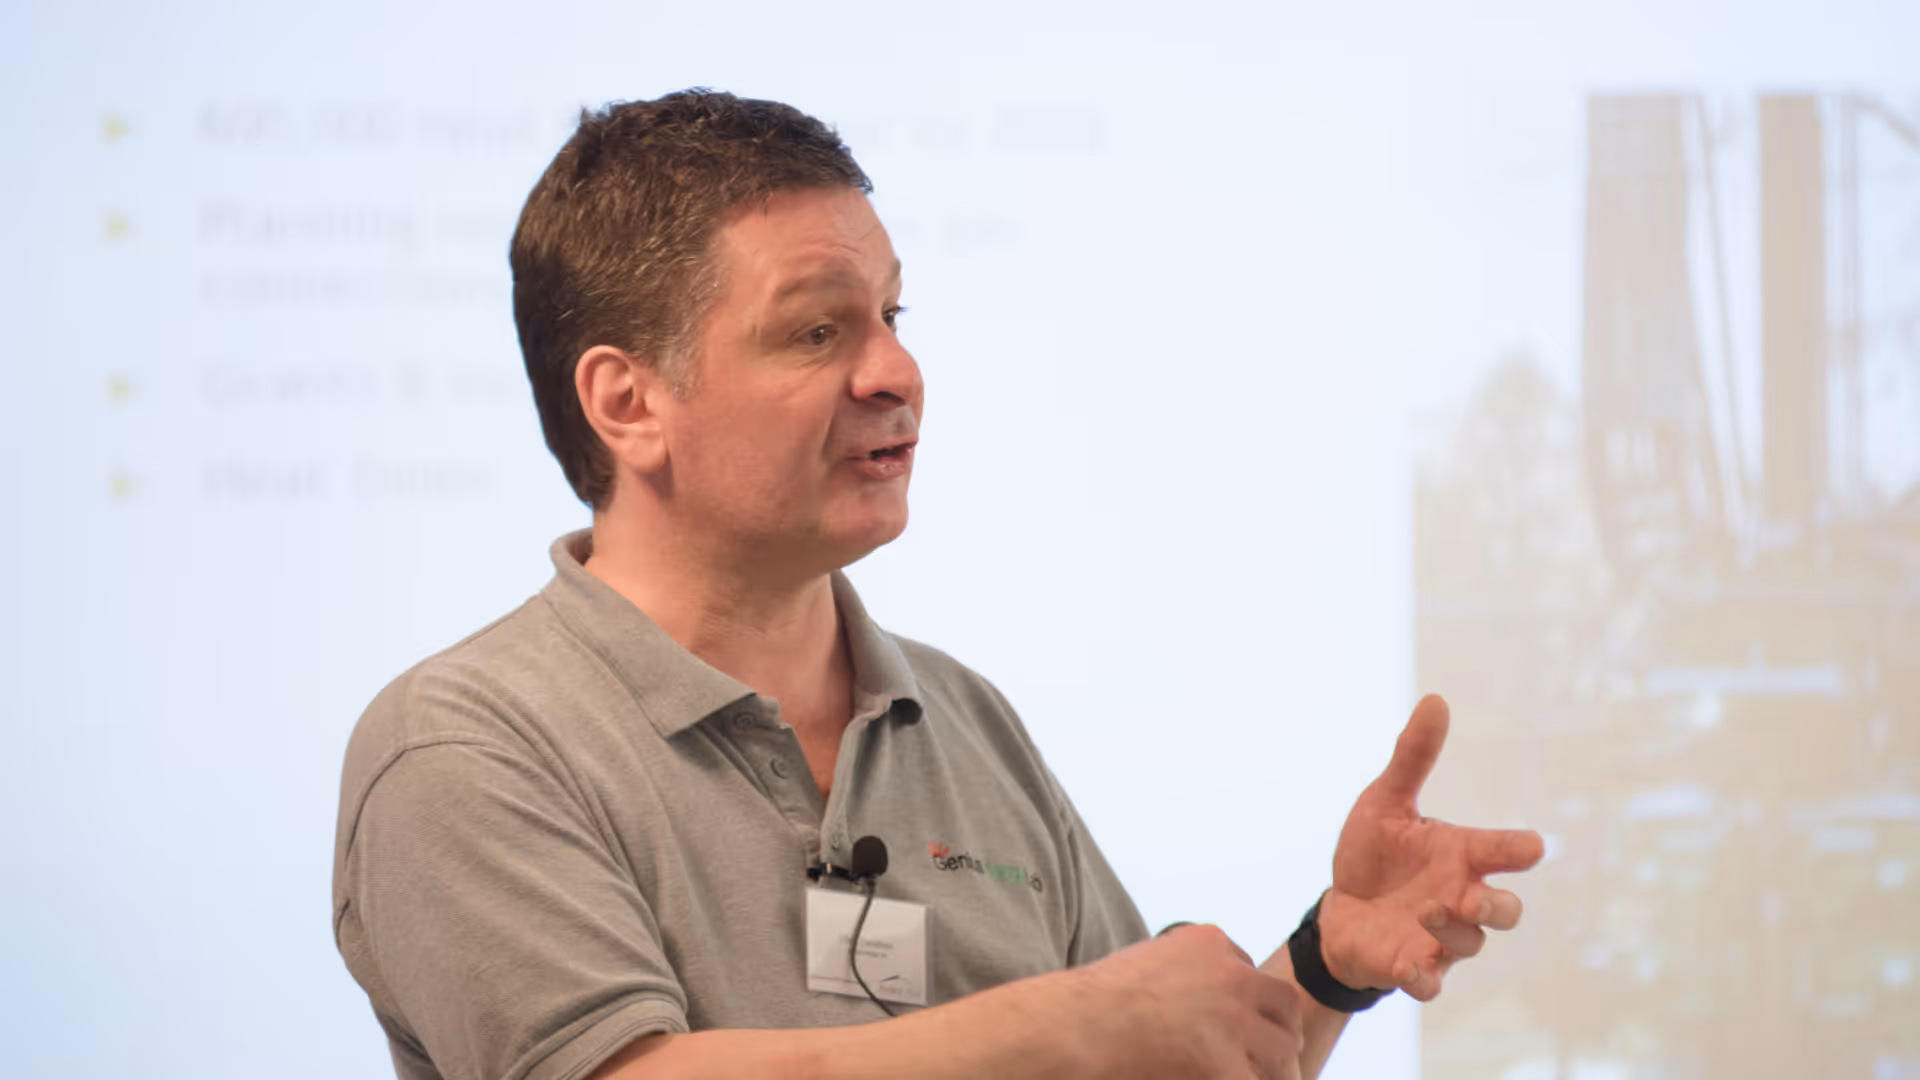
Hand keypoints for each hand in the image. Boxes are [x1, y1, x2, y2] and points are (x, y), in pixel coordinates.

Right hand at [1075, 923, 1304, 1079]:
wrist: (1077, 1025)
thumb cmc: (1093, 1000)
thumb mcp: (1143, 961)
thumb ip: (1178, 970)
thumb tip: (1188, 1000)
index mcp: (1209, 942)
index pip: (1248, 968)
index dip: (1245, 998)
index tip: (1236, 1017)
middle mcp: (1232, 976)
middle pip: (1281, 1002)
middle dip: (1278, 1026)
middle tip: (1275, 1049)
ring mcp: (1233, 1020)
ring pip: (1284, 1047)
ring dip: (1275, 1065)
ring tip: (1271, 1077)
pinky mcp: (1224, 1065)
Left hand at [1320, 694, 1543, 1001]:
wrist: (1338, 911)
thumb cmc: (1372, 856)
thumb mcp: (1384, 802)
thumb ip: (1412, 758)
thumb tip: (1436, 700)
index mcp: (1459, 855)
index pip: (1502, 851)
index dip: (1518, 849)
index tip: (1530, 846)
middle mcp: (1459, 898)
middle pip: (1505, 911)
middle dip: (1497, 906)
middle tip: (1472, 896)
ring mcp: (1439, 938)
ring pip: (1469, 944)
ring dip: (1452, 931)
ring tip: (1427, 911)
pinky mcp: (1411, 967)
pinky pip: (1430, 982)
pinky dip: (1424, 978)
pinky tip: (1412, 969)